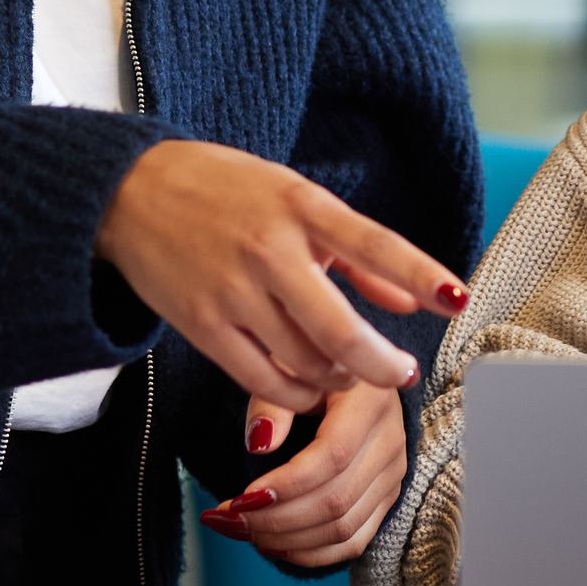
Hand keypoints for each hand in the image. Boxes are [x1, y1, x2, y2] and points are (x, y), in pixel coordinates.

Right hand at [96, 143, 467, 413]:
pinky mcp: (201, 325)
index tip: (458, 301)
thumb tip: (413, 302)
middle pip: (340, 329)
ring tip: (345, 371)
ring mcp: (232, 291)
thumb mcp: (295, 198)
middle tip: (400, 374)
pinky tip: (307, 386)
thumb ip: (357, 254)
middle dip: (381, 364)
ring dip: (338, 378)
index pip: (374, 244)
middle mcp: (269, 249)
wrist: (128, 191)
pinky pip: (263, 380)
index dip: (421, 274)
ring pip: (305, 362)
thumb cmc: (225, 192)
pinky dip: (297, 394)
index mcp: (301, 206)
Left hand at [200, 383, 409, 570]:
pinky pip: (355, 541)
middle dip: (275, 520)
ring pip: (344, 528)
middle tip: (226, 520)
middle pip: (336, 500)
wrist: (354, 372)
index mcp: (370, 399)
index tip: (238, 499)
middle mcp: (391, 440)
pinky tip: (274, 545)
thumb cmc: (312, 368)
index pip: (333, 456)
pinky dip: (311, 554)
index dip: (286, 485)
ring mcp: (393, 473)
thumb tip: (260, 445)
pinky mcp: (387, 497)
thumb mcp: (288, 366)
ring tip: (243, 532)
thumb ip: (272, 402)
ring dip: (287, 540)